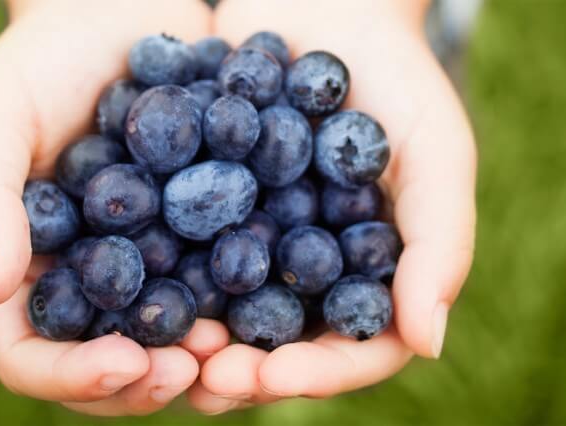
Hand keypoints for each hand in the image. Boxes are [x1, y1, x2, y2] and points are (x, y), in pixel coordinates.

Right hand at [0, 0, 230, 415]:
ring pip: (177, 341)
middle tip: (201, 368)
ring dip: (211, 361)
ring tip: (243, 348)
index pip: (34, 357)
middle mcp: (94, 284)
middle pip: (114, 367)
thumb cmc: (41, 63)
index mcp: (33, 274)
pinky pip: (227, 286)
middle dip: (155, 380)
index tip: (127, 362)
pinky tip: (279, 294)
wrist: (121, 17)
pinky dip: (250, 303)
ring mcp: (155, 266)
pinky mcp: (206, 237)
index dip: (74, 377)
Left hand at [188, 0, 476, 413]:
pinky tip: (125, 281)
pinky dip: (155, 273)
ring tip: (160, 344)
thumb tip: (428, 344)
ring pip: (221, 313)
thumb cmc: (398, 80)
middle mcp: (307, 274)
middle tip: (204, 376)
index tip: (272, 374)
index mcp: (368, 277)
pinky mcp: (205, 209)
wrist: (326, 8)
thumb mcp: (436, 153)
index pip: (351, 350)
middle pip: (279, 346)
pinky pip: (178, 251)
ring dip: (191, 337)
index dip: (316, 372)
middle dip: (242, 369)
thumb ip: (440, 243)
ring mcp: (253, 244)